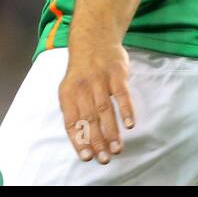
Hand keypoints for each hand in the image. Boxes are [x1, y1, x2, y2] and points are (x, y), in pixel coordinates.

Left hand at [59, 40, 134, 164]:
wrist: (94, 38)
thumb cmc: (82, 70)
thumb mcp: (71, 88)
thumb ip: (75, 110)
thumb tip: (82, 140)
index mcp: (68, 93)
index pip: (72, 122)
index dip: (79, 141)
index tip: (87, 157)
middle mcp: (82, 87)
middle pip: (89, 119)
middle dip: (96, 141)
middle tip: (104, 159)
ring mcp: (100, 79)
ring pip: (105, 109)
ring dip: (111, 131)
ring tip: (117, 149)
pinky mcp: (117, 73)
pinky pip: (122, 94)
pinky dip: (126, 110)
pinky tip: (129, 125)